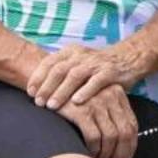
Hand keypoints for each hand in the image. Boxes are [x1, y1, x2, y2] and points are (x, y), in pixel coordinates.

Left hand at [26, 40, 152, 109]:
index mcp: (70, 52)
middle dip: (46, 87)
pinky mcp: (110, 72)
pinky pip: (96, 81)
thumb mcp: (77, 64)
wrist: (128, 59)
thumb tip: (37, 91)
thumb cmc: (96, 67)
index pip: (49, 62)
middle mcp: (81, 55)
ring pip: (75, 75)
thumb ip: (60, 73)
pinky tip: (77, 102)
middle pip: (59, 70)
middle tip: (38, 102)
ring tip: (52, 106)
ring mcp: (96, 63)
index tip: (30, 92)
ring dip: (62, 91)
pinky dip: (86, 91)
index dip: (38, 77)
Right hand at [53, 85, 138, 157]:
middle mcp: (109, 95)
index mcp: (117, 93)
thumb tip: (124, 144)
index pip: (131, 123)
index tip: (126, 157)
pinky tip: (90, 157)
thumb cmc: (72, 99)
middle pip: (124, 131)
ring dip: (107, 154)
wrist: (47, 89)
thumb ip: (110, 114)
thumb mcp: (96, 100)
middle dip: (122, 152)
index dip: (131, 144)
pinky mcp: (80, 111)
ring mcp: (95, 103)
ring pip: (110, 136)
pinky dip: (94, 151)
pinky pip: (94, 137)